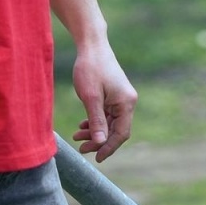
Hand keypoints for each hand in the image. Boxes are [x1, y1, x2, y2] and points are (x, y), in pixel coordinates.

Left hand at [71, 42, 137, 161]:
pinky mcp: (113, 94)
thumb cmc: (91, 69)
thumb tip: (100, 143)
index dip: (109, 147)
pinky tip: (82, 126)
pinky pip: (107, 114)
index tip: (96, 159)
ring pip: (110, 123)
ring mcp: (121, 97)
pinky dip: (96, 121)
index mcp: (126, 103)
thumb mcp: (91, 98)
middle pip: (116, 130)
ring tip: (77, 138)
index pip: (121, 133)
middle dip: (99, 141)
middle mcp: (127, 101)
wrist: (91, 45)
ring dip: (95, 132)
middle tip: (81, 149)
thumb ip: (97, 121)